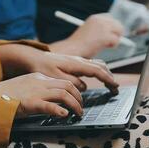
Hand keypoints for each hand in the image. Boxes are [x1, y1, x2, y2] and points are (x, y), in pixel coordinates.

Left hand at [0, 44, 118, 92]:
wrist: (33, 57)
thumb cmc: (42, 67)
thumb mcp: (56, 78)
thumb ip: (72, 82)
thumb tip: (84, 86)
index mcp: (76, 63)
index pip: (98, 71)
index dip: (108, 79)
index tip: (115, 87)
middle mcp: (79, 60)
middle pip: (101, 66)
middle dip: (110, 77)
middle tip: (115, 89)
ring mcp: (77, 60)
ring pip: (97, 64)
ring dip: (105, 74)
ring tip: (110, 84)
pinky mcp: (73, 62)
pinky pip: (91, 65)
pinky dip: (98, 71)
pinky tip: (96, 77)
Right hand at [0, 73, 82, 117]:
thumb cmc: (4, 94)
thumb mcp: (24, 86)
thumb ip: (37, 89)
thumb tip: (50, 99)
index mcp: (38, 77)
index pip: (62, 81)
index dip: (73, 90)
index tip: (77, 99)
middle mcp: (39, 82)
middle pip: (67, 85)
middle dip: (78, 97)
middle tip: (81, 107)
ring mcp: (36, 92)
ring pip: (63, 94)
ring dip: (74, 105)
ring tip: (78, 113)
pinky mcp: (31, 103)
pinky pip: (50, 106)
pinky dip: (59, 110)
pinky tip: (64, 115)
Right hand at [50, 13, 123, 57]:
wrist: (72, 50)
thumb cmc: (78, 46)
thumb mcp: (88, 34)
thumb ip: (99, 31)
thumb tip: (112, 34)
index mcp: (94, 18)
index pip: (109, 17)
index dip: (111, 26)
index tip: (109, 34)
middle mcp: (99, 20)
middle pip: (117, 23)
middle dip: (116, 33)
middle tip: (110, 42)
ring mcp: (103, 28)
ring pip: (119, 31)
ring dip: (114, 39)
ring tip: (104, 45)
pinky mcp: (105, 36)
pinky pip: (116, 41)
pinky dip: (112, 46)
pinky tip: (103, 48)